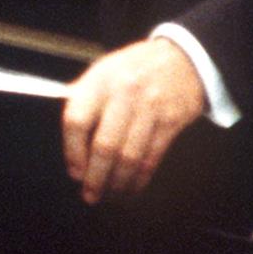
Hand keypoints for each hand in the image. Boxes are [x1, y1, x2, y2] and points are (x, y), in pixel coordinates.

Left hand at [61, 37, 206, 203]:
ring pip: (129, 157)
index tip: (75, 172)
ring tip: (109, 194)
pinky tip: (131, 186)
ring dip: (117, 182)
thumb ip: (83, 100)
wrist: (181, 59)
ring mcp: (150, 107)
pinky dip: (140, 178)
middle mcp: (124, 93)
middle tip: (90, 194)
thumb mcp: (103, 72)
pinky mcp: (171, 122)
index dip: (72, 152)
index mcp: (99, 81)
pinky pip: (151, 158)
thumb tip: (70, 144)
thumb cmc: (133, 69)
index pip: (77, 120)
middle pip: (104, 145)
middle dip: (95, 177)